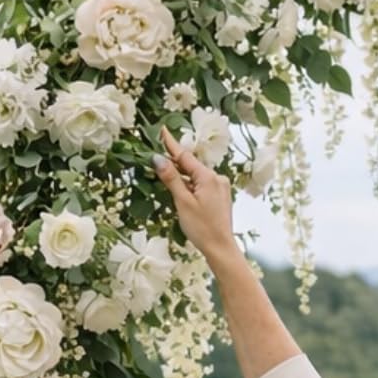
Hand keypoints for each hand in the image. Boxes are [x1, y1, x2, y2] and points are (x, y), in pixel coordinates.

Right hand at [152, 123, 236, 262]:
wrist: (221, 248)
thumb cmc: (202, 227)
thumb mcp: (182, 202)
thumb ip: (171, 178)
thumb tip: (158, 158)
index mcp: (208, 177)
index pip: (184, 156)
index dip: (171, 144)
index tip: (162, 130)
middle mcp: (217, 178)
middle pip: (190, 165)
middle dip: (174, 162)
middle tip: (156, 155)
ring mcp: (220, 187)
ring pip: (195, 176)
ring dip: (181, 175)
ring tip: (164, 174)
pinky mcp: (220, 196)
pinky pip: (201, 184)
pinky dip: (190, 184)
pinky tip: (181, 189)